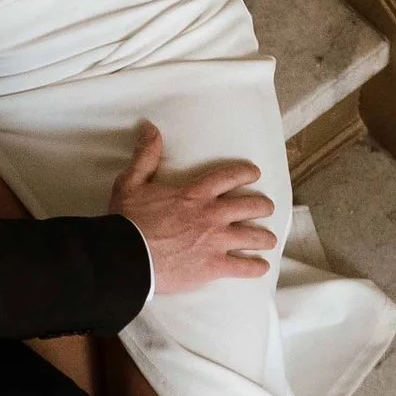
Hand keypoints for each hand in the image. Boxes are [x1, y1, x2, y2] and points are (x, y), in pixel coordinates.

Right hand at [110, 121, 275, 294]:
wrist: (125, 256)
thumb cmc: (127, 221)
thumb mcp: (131, 181)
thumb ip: (146, 155)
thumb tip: (150, 128)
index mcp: (195, 194)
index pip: (229, 176)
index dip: (246, 173)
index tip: (255, 174)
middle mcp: (211, 215)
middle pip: (250, 206)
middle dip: (263, 206)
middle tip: (266, 208)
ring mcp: (215, 242)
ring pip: (253, 237)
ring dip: (264, 238)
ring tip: (269, 240)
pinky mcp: (213, 266)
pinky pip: (244, 267)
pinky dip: (256, 267)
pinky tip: (261, 267)